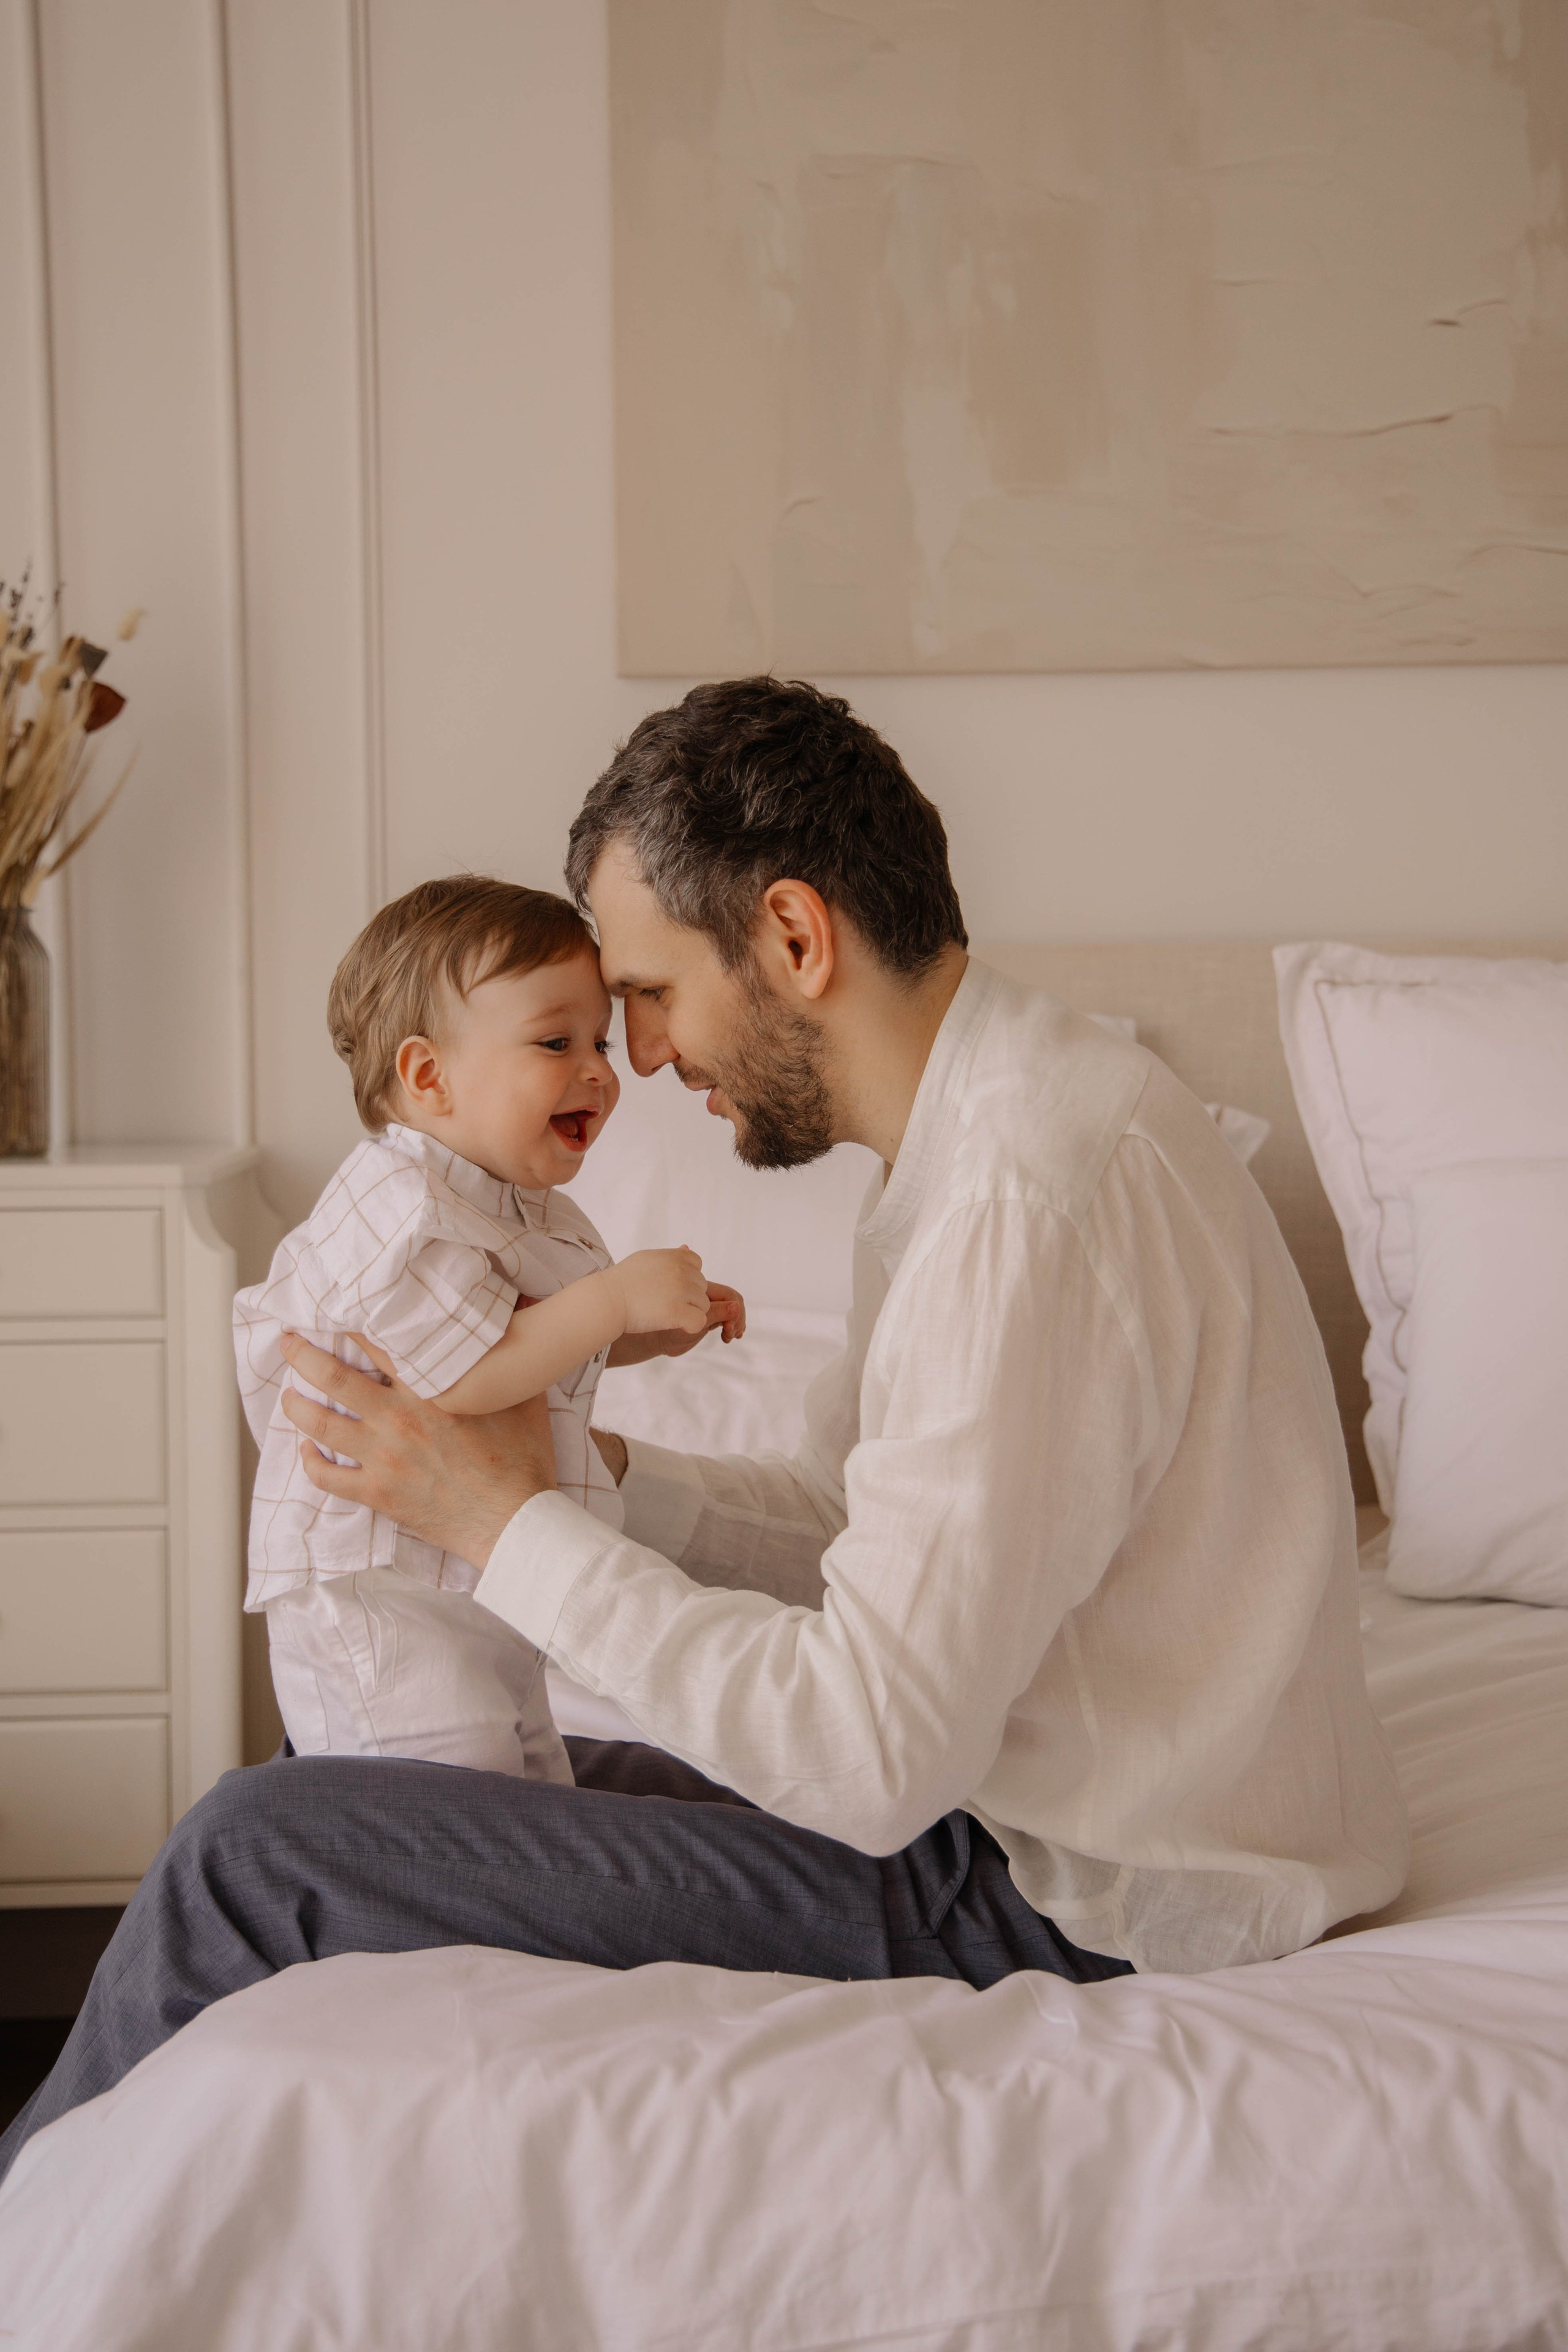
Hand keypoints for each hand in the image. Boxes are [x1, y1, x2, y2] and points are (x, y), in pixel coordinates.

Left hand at [278, 1331, 554, 1569]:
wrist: (514, 1521)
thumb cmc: (522, 1461)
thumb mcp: (523, 1398)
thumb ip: (509, 1357)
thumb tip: (525, 1307)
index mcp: (430, 1390)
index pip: (378, 1345)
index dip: (351, 1326)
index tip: (335, 1314)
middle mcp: (399, 1420)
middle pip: (335, 1378)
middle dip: (303, 1355)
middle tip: (287, 1341)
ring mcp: (384, 1458)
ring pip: (322, 1425)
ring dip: (297, 1406)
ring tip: (287, 1394)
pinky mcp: (378, 1493)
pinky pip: (329, 1477)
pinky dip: (310, 1463)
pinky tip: (306, 1451)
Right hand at [611, 1246, 708, 1336]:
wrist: (607, 1299)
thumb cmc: (623, 1280)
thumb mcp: (647, 1258)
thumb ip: (670, 1256)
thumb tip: (686, 1248)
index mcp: (676, 1257)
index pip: (697, 1265)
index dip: (687, 1278)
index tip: (668, 1286)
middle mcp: (682, 1271)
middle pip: (701, 1287)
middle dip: (688, 1296)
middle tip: (663, 1302)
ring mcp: (682, 1291)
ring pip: (702, 1305)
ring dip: (688, 1311)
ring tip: (664, 1313)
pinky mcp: (678, 1312)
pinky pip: (699, 1321)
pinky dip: (690, 1325)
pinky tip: (675, 1324)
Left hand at [653, 1281, 746, 1358]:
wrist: (652, 1337)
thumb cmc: (666, 1330)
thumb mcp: (692, 1323)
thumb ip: (714, 1313)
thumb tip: (736, 1306)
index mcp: (700, 1289)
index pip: (729, 1294)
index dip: (735, 1311)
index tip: (729, 1329)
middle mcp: (705, 1294)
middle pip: (733, 1299)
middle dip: (737, 1317)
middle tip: (730, 1334)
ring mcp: (706, 1304)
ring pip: (731, 1307)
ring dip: (736, 1322)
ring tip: (728, 1337)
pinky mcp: (707, 1314)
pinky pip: (725, 1315)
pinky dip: (731, 1325)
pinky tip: (727, 1336)